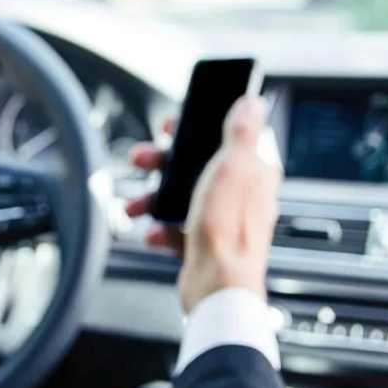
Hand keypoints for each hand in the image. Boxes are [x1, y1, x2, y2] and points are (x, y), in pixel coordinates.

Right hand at [125, 96, 280, 313]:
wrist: (216, 286)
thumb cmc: (227, 228)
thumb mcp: (232, 167)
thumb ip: (242, 132)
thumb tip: (253, 102)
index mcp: (251, 172)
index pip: (223, 137)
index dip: (193, 129)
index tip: (170, 126)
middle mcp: (239, 194)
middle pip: (194, 166)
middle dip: (161, 164)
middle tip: (141, 161)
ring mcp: (219, 219)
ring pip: (179, 196)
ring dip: (151, 198)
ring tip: (133, 204)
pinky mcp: (203, 242)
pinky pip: (174, 227)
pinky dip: (158, 228)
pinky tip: (152, 232)